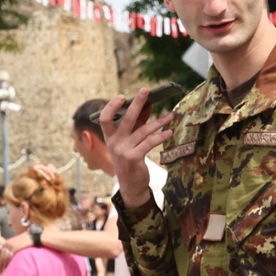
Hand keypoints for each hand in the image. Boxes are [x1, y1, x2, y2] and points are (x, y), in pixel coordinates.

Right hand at [104, 94, 172, 208]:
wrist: (131, 184)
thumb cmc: (130, 160)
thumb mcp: (130, 141)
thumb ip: (137, 124)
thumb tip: (148, 105)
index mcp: (109, 137)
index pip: (104, 119)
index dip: (111, 107)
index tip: (122, 97)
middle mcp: (114, 142)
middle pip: (125, 119)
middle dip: (137, 103)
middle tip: (146, 90)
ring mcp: (123, 150)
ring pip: (143, 130)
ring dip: (159, 121)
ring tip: (171, 115)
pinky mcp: (133, 157)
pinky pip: (150, 143)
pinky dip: (161, 136)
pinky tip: (169, 132)